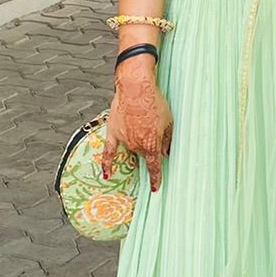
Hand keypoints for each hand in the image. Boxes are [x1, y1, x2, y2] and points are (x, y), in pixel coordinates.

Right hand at [102, 66, 172, 190]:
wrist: (136, 88)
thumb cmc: (154, 102)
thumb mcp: (168, 121)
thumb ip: (168, 139)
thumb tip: (167, 152)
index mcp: (151, 144)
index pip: (154, 167)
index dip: (155, 179)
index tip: (155, 188)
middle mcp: (137, 145)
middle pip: (143, 153)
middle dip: (148, 145)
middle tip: (150, 127)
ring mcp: (124, 140)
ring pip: (131, 148)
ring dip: (136, 141)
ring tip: (141, 120)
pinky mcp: (113, 132)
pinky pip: (108, 152)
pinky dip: (107, 164)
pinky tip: (106, 174)